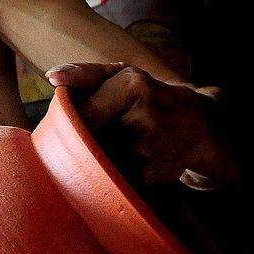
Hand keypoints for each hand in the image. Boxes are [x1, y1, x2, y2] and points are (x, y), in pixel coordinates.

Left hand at [45, 62, 238, 188]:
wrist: (200, 125)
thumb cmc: (148, 97)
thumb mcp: (121, 76)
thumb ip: (84, 74)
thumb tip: (53, 78)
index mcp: (133, 86)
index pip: (82, 115)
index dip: (72, 127)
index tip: (71, 130)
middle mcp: (145, 116)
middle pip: (89, 141)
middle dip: (86, 143)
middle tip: (101, 136)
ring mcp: (153, 148)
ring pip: (101, 161)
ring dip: (100, 159)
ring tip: (121, 146)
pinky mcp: (156, 175)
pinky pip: (116, 179)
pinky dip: (117, 174)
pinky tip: (133, 161)